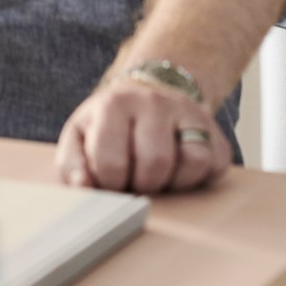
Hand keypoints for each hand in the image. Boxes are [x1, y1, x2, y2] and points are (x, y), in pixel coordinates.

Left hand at [54, 78, 232, 194]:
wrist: (146, 98)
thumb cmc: (109, 128)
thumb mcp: (80, 139)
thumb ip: (72, 165)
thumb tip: (83, 187)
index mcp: (114, 104)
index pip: (110, 163)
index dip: (108, 183)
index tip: (108, 178)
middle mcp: (153, 101)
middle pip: (153, 164)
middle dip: (141, 184)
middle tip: (133, 178)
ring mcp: (187, 112)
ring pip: (189, 162)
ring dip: (169, 183)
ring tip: (154, 174)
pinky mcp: (214, 132)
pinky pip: (211, 165)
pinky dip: (194, 179)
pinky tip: (177, 172)